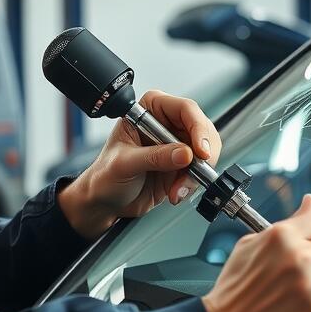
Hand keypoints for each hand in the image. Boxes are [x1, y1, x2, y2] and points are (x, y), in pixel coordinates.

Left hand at [58, 89, 220, 239]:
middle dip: (203, 155)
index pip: (185, 109)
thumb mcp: (125, 163)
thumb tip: (184, 153)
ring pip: (206, 152)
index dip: (198, 128)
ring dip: (196, 174)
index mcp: (149, 111)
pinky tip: (176, 192)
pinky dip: (193, 184)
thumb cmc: (105, 176)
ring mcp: (176, 146)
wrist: (104, 202)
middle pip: (202, 130)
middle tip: (195, 171)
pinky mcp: (181, 166)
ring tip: (178, 188)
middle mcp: (166, 124)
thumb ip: (154, 157)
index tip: (200, 151)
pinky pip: (200, 172)